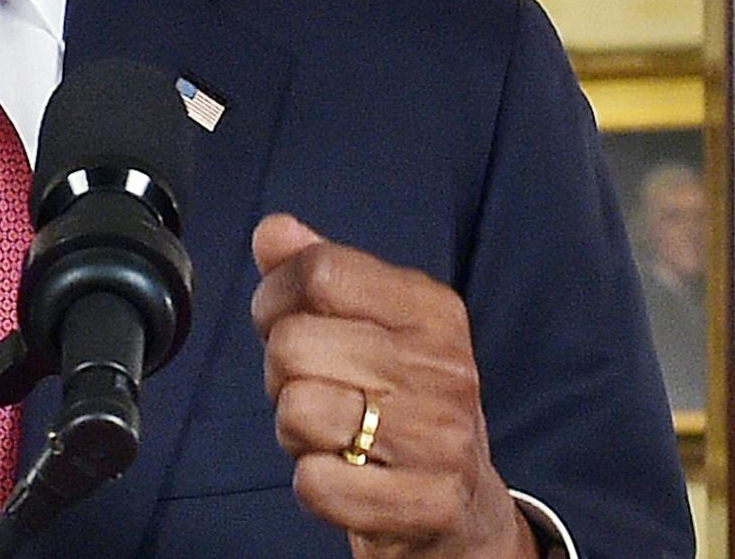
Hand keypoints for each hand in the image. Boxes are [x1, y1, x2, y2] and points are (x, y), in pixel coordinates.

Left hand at [250, 215, 536, 558]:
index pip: (318, 272)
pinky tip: (346, 475)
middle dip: (280, 371)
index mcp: (430, 309)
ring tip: (331, 432)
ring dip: (293, 429)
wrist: (462, 500)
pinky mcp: (427, 503)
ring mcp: (441, 439)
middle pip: (293, 343)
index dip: (274, 297)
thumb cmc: (398, 397)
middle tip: (313, 387)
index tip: (282, 321)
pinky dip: (314, 485)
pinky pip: (316, 484)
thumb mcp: (370, 320)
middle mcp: (443, 367)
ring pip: (297, 411)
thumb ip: (317, 267)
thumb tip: (272, 231)